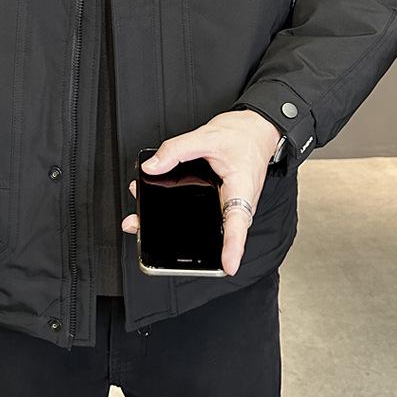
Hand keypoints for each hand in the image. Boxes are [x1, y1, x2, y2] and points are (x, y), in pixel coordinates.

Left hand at [120, 110, 281, 275]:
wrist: (255, 130)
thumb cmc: (243, 136)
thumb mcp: (207, 136)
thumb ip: (177, 150)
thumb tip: (152, 167)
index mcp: (241, 189)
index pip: (238, 222)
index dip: (233, 247)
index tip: (228, 266)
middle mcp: (236, 202)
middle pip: (214, 232)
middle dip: (182, 240)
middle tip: (147, 235)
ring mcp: (226, 204)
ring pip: (204, 225)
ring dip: (174, 226)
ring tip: (141, 221)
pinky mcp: (218, 200)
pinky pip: (199, 211)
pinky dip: (177, 209)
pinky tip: (156, 204)